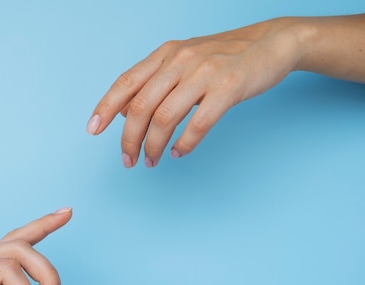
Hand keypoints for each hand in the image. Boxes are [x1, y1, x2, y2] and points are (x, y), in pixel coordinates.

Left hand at [87, 18, 302, 167]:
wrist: (271, 43)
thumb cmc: (225, 56)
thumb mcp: (184, 61)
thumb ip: (154, 83)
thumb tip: (124, 112)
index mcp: (166, 54)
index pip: (126, 82)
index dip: (105, 107)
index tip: (92, 130)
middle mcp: (180, 61)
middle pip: (140, 106)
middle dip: (129, 139)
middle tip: (128, 160)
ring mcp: (204, 73)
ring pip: (164, 118)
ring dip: (153, 146)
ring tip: (151, 160)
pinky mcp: (228, 87)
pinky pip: (198, 124)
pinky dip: (184, 144)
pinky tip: (178, 153)